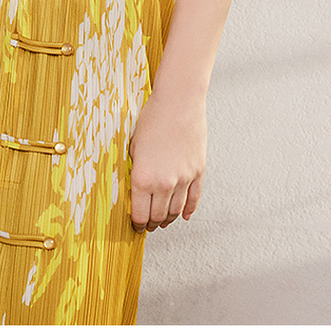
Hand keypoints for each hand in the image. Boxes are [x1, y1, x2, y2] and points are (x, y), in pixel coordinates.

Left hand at [128, 89, 206, 231]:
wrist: (178, 103)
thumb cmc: (152, 119)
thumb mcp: (132, 146)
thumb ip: (134, 170)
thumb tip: (134, 188)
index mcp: (143, 179)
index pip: (140, 215)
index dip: (137, 224)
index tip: (136, 227)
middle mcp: (164, 183)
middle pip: (158, 216)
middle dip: (152, 224)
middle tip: (148, 226)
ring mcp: (184, 179)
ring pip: (176, 211)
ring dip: (168, 219)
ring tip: (163, 221)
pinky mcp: (198, 172)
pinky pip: (194, 199)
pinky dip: (189, 210)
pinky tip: (184, 215)